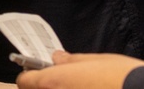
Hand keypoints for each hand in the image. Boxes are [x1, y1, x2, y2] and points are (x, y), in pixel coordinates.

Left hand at [16, 51, 143, 88]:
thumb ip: (69, 61)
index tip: (35, 72)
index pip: (24, 81)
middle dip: (43, 88)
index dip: (29, 75)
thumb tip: (57, 58)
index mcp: (51, 83)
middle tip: (59, 82)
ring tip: (76, 87)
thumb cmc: (119, 77)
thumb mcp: (92, 61)